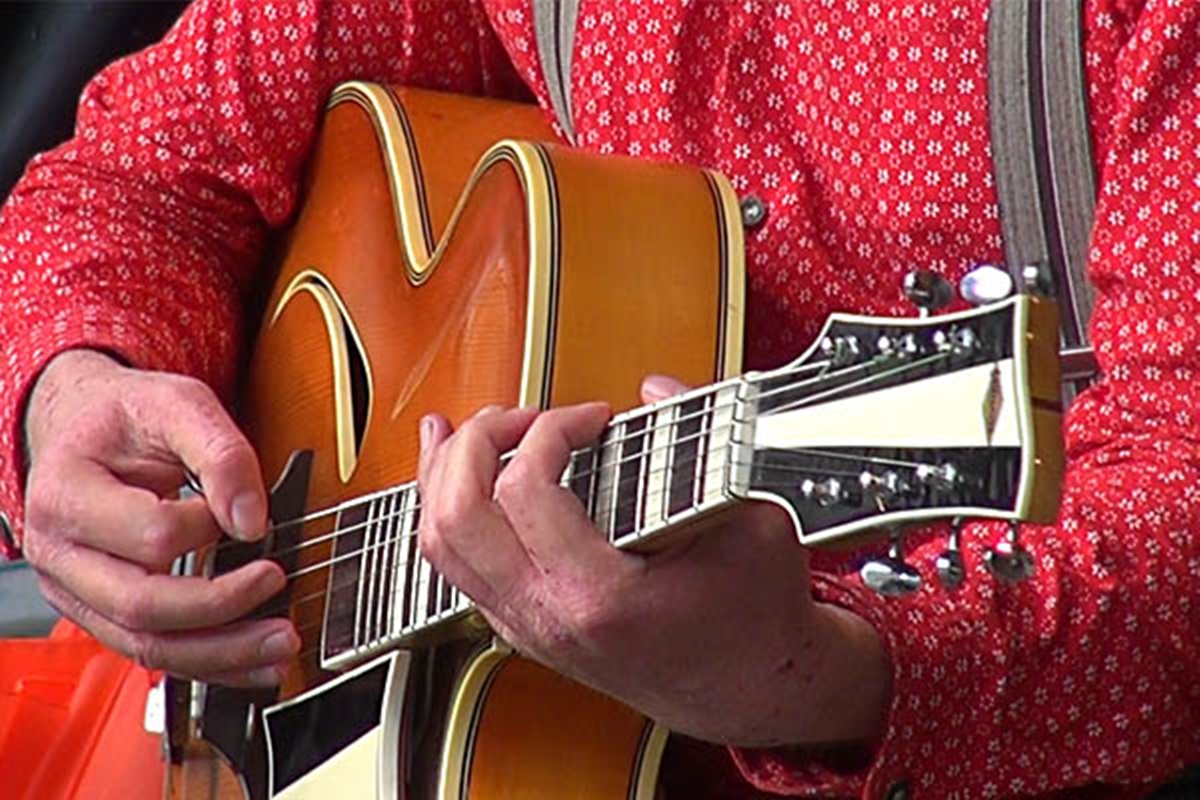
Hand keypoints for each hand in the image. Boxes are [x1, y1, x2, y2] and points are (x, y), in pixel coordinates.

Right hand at [22, 349, 298, 685]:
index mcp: (67, 494)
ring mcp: (76, 591)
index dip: (208, 527)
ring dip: (220, 654)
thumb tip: (251, 518)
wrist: (87, 430)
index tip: (246, 514)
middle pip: (141, 606)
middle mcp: (59, 553)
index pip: (150, 534)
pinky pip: (152, 650)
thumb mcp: (178, 405)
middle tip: (277, 586)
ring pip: (145, 645)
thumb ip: (220, 454)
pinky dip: (207, 662)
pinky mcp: (102, 611)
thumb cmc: (127, 418)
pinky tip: (251, 661)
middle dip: (222, 609)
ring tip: (278, 646)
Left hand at [417, 375, 889, 746]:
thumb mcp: (753, 522)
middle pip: (455, 515)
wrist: (749, 689)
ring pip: (438, 545)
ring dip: (446, 474)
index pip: (525, 489)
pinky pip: (455, 566)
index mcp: (598, 597)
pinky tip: (455, 475)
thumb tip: (658, 388)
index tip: (592, 417)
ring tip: (475, 431)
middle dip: (478, 442)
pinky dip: (446, 511)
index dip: (551, 429)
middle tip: (525, 417)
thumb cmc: (754, 620)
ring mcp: (527, 627)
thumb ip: (706, 447)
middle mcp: (547, 617)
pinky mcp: (524, 628)